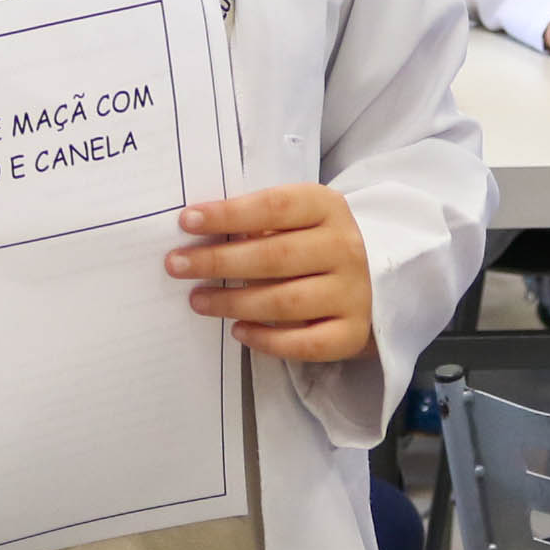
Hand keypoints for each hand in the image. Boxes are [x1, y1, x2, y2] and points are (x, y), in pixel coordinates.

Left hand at [169, 184, 373, 362]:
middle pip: (274, 256)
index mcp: (328, 208)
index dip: (229, 214)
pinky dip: (267, 340)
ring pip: (284, 301)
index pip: (275, 206)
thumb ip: (259, 221)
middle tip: (176, 265)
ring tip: (197, 300)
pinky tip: (238, 332)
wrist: (373, 282)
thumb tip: (199, 231)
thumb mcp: (297, 220)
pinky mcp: (351, 333)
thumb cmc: (314, 244)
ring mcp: (352, 293)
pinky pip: (303, 343)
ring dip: (233, 302)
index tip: (186, 221)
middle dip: (219, 261)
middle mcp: (345, 248)